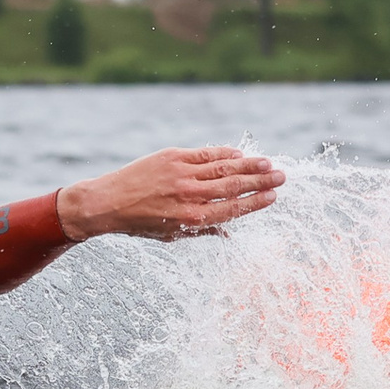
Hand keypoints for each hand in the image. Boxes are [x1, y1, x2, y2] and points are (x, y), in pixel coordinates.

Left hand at [56, 145, 284, 242]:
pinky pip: (205, 154)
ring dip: (250, 165)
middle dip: (261, 182)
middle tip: (282, 177)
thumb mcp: (171, 235)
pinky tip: (239, 154)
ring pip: (224, 168)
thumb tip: (230, 235)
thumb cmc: (140, 224)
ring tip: (269, 164)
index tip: (273, 196)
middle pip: (235, 186)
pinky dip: (224, 153)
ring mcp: (181, 174)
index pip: (234, 209)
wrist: (106, 203)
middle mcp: (190, 196)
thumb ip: (202, 232)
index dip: (256, 202)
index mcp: (192, 219)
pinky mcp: (172, 157)